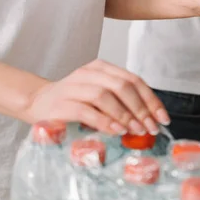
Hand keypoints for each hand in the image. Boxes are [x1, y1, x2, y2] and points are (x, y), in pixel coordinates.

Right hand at [26, 60, 168, 135]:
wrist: (37, 102)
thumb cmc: (74, 102)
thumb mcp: (100, 97)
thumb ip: (122, 103)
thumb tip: (150, 121)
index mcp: (102, 68)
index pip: (134, 80)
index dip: (151, 100)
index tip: (163, 118)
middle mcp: (89, 73)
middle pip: (123, 86)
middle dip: (141, 109)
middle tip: (151, 127)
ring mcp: (74, 86)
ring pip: (106, 96)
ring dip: (125, 115)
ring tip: (136, 131)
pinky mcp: (62, 103)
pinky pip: (87, 111)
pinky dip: (105, 121)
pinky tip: (117, 131)